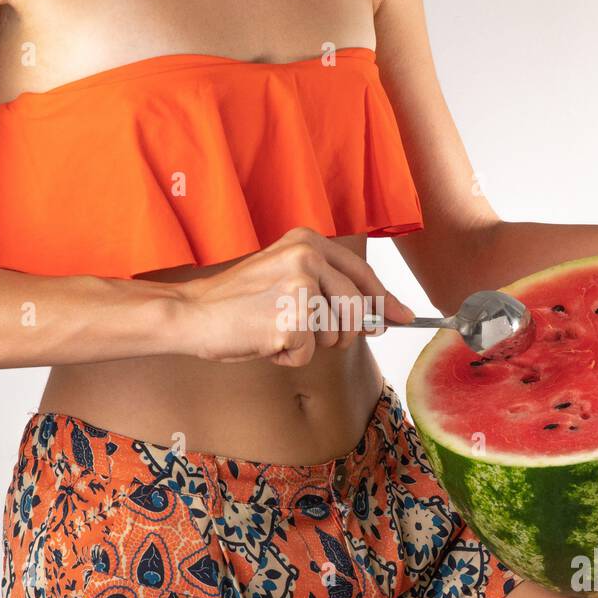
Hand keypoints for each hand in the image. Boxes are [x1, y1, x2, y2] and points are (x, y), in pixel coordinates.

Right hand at [177, 228, 413, 366]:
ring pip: (337, 334)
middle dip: (342, 333)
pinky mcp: (291, 318)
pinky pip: (309, 353)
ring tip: (275, 329)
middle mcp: (307, 256)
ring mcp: (300, 285)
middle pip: (357, 310)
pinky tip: (264, 340)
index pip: (362, 274)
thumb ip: (334, 290)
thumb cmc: (239, 303)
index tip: (404, 317)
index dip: (384, 301)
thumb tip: (389, 316)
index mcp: (307, 240)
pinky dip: (288, 357)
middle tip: (303, 333)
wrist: (193, 314)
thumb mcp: (289, 279)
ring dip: (310, 344)